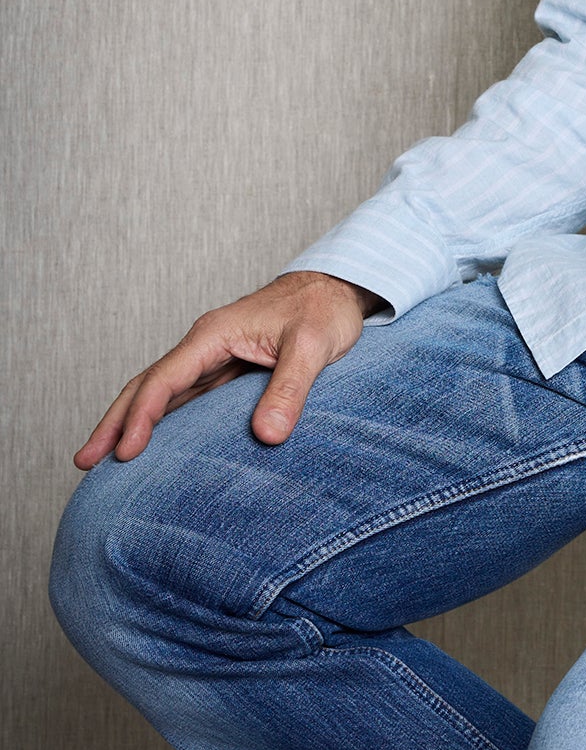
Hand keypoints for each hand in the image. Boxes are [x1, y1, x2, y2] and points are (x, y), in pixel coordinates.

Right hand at [73, 271, 385, 468]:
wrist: (337, 288)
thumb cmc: (324, 309)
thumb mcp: (313, 346)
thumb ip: (291, 388)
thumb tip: (267, 436)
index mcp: (213, 335)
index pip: (164, 380)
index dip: (141, 417)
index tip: (124, 453)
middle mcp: (205, 345)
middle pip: (146, 385)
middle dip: (114, 422)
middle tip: (84, 460)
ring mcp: (214, 357)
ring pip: (161, 392)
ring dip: (132, 422)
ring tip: (103, 459)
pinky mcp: (227, 369)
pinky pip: (185, 397)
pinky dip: (162, 419)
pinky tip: (154, 443)